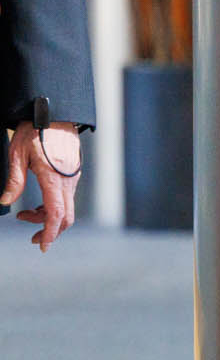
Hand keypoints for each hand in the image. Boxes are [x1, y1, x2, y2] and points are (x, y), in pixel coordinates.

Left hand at [5, 123, 79, 250]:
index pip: (56, 213)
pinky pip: (67, 197)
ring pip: (66, 207)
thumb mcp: (16, 154)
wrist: (55, 113)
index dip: (49, 233)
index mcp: (54, 177)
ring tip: (26, 215)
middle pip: (66, 216)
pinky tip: (38, 203)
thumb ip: (14, 180)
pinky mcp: (73, 174)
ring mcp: (73, 177)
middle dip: (50, 231)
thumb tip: (6, 202)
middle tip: (32, 238)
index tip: (42, 246)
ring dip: (48, 217)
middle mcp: (68, 180)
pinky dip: (54, 206)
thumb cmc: (34, 131)